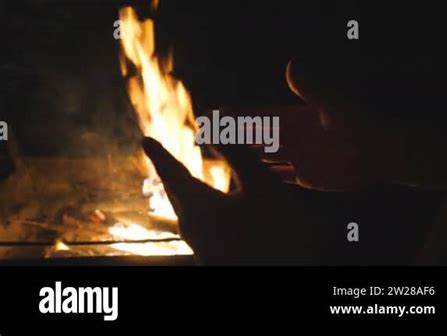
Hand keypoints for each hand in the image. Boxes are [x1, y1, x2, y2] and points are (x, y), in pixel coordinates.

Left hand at [143, 137, 320, 264]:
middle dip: (171, 171)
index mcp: (198, 207)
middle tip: (163, 156)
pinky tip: (212, 208)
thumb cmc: (273, 233)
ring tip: (185, 177)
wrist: (280, 276)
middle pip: (176, 192)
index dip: (159, 153)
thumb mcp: (261, 185)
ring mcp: (201, 245)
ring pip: (187, 209)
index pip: (172, 172)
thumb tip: (213, 123)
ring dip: (185, 189)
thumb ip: (237, 153)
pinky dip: (199, 205)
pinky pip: (199, 222)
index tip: (145, 140)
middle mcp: (192, 227)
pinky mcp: (214, 255)